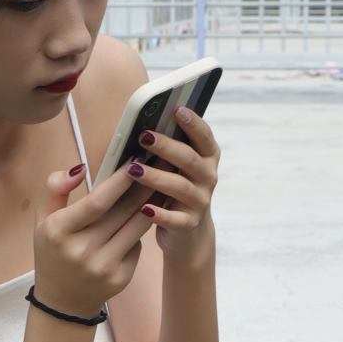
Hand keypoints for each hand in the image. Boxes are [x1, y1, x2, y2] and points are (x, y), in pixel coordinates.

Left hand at [133, 103, 219, 261]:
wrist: (187, 232)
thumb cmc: (175, 188)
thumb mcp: (177, 167)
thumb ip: (169, 147)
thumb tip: (143, 121)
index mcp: (207, 158)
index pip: (204, 137)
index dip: (193, 123)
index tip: (177, 109)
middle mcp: (208, 177)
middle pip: (189, 159)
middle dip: (167, 146)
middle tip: (144, 136)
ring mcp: (200, 202)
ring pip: (180, 187)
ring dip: (157, 177)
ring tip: (134, 170)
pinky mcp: (189, 224)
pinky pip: (175, 219)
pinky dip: (161, 215)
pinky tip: (145, 209)